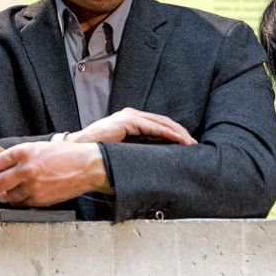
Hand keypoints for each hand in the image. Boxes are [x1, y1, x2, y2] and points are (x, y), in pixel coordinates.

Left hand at [0, 141, 108, 206]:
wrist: (88, 166)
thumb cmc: (65, 155)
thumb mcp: (38, 148)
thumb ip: (18, 157)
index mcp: (24, 152)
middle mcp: (26, 169)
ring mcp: (33, 186)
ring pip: (6, 196)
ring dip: (0, 195)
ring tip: (1, 192)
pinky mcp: (40, 199)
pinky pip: (20, 203)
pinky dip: (15, 201)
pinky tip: (16, 196)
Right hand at [66, 107, 196, 146]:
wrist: (80, 152)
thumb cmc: (99, 154)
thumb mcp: (124, 150)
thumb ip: (138, 149)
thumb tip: (155, 160)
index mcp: (130, 122)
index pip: (158, 125)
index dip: (174, 134)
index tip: (187, 145)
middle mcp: (131, 116)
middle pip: (163, 122)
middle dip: (181, 133)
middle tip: (194, 145)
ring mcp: (129, 117)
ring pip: (161, 123)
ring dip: (179, 134)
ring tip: (191, 144)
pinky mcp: (127, 122)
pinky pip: (154, 127)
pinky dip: (169, 134)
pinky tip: (179, 141)